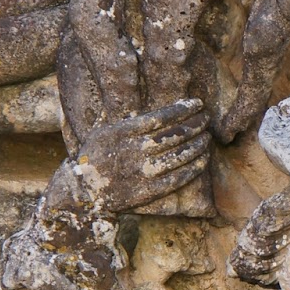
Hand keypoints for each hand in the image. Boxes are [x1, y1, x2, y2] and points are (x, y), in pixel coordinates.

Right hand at [73, 98, 211, 214]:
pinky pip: (177, 178)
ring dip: (197, 145)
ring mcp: (142, 172)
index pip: (161, 117)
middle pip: (174, 135)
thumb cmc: (92, 158)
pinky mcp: (148, 192)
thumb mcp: (100, 131)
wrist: (82, 193)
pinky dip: (193, 168)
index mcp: (123, 132)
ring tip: (207, 137)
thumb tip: (134, 96)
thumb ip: (121, 116)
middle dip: (195, 125)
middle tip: (207, 119)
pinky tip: (203, 159)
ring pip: (179, 156)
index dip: (183, 109)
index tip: (198, 104)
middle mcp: (134, 151)